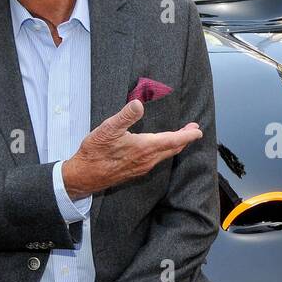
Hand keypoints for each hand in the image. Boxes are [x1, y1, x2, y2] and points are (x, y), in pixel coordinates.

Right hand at [61, 98, 201, 198]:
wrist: (84, 176)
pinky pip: (157, 160)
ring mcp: (142, 167)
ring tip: (181, 137)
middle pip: (172, 148)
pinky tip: (160, 148)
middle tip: (193, 130)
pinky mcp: (136, 171)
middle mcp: (147, 159)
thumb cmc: (95, 152)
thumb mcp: (108, 129)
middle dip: (185, 139)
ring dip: (175, 145)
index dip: (187, 135)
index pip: (173, 140)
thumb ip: (125, 116)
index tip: (198, 131)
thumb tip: (138, 104)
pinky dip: (164, 152)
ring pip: (165, 155)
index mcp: (144, 147)